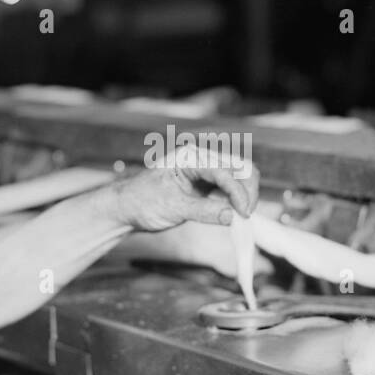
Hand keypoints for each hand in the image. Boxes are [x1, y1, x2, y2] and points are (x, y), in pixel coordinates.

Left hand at [112, 154, 259, 232]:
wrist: (127, 207)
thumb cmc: (142, 202)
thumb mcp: (173, 208)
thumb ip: (204, 211)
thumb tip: (232, 216)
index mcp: (190, 157)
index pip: (224, 170)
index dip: (238, 192)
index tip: (243, 214)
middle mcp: (201, 159)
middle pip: (240, 168)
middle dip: (247, 191)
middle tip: (246, 215)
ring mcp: (205, 171)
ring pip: (239, 177)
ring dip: (244, 196)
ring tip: (240, 217)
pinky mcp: (207, 184)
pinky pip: (230, 189)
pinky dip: (236, 201)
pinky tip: (233, 214)